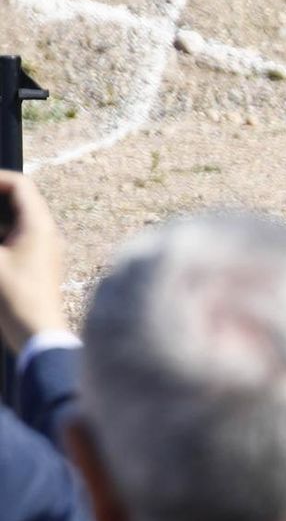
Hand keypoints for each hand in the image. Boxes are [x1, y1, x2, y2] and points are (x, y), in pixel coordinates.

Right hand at [0, 172, 67, 353]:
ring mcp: (44, 249)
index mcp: (38, 225)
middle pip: (17, 201)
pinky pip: (17, 240)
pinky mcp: (39, 264)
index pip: (19, 185)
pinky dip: (1, 237)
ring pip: (16, 221)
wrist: (39, 335)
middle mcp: (46, 233)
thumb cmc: (16, 298)